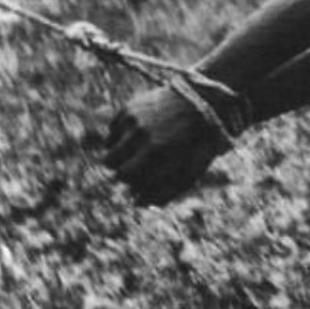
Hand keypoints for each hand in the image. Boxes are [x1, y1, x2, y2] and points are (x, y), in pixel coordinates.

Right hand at [102, 83, 227, 205]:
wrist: (201, 105)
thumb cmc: (196, 146)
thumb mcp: (189, 173)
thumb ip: (165, 193)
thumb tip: (136, 203)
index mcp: (157, 151)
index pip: (125, 176)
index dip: (132, 181)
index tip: (143, 178)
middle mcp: (142, 134)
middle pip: (110, 163)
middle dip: (122, 168)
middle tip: (138, 166)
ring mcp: (133, 119)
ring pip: (108, 147)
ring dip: (119, 154)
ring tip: (137, 152)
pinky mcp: (129, 108)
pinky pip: (112, 130)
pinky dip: (122, 136)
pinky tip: (140, 135)